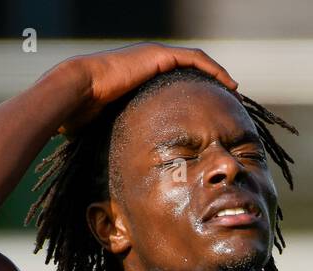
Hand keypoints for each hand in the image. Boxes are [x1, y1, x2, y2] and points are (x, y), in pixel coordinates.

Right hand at [49, 42, 237, 135]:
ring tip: (235, 93)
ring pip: (198, 64)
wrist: (76, 93)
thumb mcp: (110, 130)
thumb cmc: (83, 116)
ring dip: (218, 77)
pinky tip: (229, 84)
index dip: (194, 98)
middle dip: (211, 86)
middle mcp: (150, 65)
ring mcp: (155, 57)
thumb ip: (121, 142)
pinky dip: (214, 70)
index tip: (210, 116)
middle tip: (229, 104)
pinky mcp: (159, 56)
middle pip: (190, 72)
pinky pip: (195, 60)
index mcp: (141, 81)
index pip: (176, 86)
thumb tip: (122, 172)